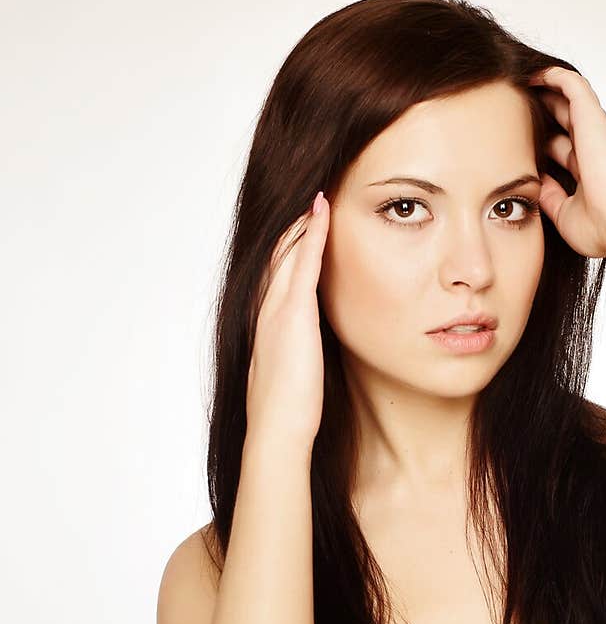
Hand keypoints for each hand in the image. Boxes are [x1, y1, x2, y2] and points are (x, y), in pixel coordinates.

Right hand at [246, 193, 329, 452]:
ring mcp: (277, 310)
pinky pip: (303, 263)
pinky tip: (321, 211)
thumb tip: (308, 352)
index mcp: (266, 325)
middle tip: (305, 195)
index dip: (284, 247)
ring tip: (313, 193)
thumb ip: (299, 354)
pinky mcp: (294, 314)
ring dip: (299, 222)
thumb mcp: (293, 374)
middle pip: (276, 256)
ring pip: (286, 252)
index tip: (298, 225)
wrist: (276, 430)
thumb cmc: (287, 412)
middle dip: (289, 226)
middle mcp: (266, 311)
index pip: (273, 275)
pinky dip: (311, 234)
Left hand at [528, 65, 605, 262]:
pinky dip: (552, 76)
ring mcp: (592, 130)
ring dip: (544, 88)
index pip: (560, 147)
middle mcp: (590, 147)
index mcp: (585, 171)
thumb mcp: (563, 213)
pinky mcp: (592, 117)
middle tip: (510, 103)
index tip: (512, 136)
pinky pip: (571, 85)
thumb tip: (534, 184)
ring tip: (517, 81)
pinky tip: (531, 74)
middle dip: (539, 111)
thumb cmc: (599, 227)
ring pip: (566, 97)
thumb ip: (549, 196)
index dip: (539, 139)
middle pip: (562, 120)